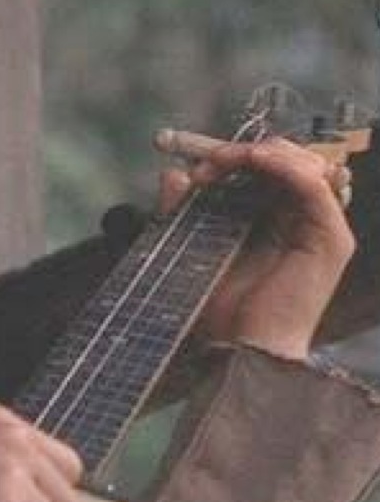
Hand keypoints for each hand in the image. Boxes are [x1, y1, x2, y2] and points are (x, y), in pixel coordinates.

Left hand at [154, 130, 355, 359]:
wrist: (239, 351)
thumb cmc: (216, 309)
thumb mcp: (188, 247)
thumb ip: (180, 209)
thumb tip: (171, 172)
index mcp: (270, 218)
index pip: (257, 166)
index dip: (222, 153)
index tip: (176, 150)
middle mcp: (298, 218)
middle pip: (281, 157)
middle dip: (234, 152)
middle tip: (200, 169)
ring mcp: (318, 226)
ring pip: (299, 162)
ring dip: (254, 154)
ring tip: (216, 167)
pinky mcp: (331, 238)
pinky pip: (313, 185)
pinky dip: (282, 164)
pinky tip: (251, 160)